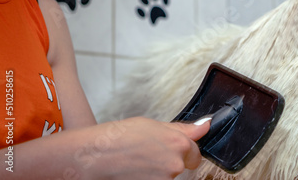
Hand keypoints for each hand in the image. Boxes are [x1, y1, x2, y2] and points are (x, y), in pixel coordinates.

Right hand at [87, 117, 210, 179]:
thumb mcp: (152, 125)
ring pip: (167, 176)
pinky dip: (147, 179)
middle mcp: (175, 164)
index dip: (183, 151)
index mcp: (178, 143)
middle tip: (146, 155)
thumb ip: (182, 129)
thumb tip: (204, 126)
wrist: (92, 157)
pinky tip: (133, 173)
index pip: (195, 153)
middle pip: (180, 165)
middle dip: (168, 161)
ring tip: (136, 163)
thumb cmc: (117, 138)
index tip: (171, 150)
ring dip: (156, 172)